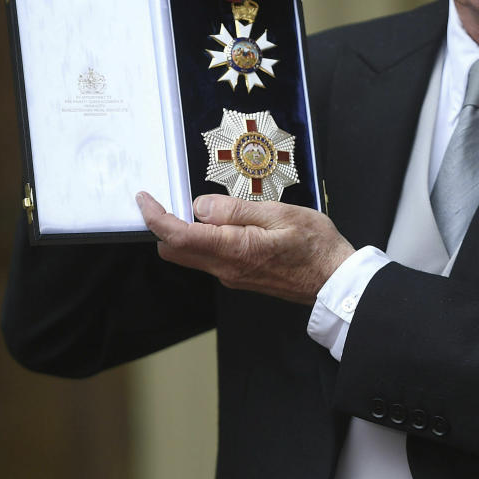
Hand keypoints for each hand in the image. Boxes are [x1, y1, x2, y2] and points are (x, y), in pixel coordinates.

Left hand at [136, 191, 355, 305]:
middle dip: (164, 225)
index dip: (155, 217)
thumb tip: (200, 206)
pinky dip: (202, 239)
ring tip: (198, 205)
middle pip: (175, 250)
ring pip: (190, 256)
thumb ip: (236, 210)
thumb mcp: (280, 214)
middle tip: (169, 197)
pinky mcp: (239, 276)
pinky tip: (221, 221)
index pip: (179, 236)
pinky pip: (209, 258)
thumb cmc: (316, 246)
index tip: (144, 198)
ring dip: (183, 232)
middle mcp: (226, 268)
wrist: (334, 281)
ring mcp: (231, 275)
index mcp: (234, 249)